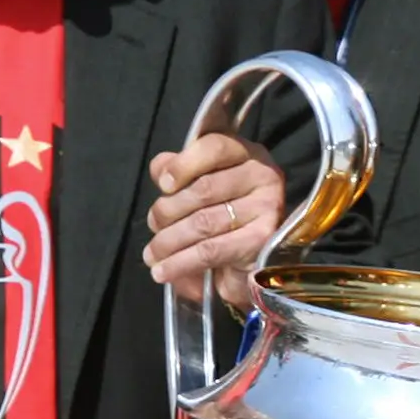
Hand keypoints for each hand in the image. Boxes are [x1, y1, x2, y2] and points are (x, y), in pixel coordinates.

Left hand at [144, 134, 283, 312]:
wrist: (250, 260)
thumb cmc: (222, 213)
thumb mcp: (199, 184)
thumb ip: (179, 169)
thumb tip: (161, 168)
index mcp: (245, 153)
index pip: (214, 147)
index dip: (183, 165)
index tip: (162, 185)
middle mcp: (263, 175)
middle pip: (204, 189)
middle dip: (168, 210)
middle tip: (152, 226)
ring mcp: (267, 207)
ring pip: (204, 223)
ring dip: (169, 241)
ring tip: (151, 255)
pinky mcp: (263, 240)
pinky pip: (212, 250)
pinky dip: (180, 263)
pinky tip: (162, 271)